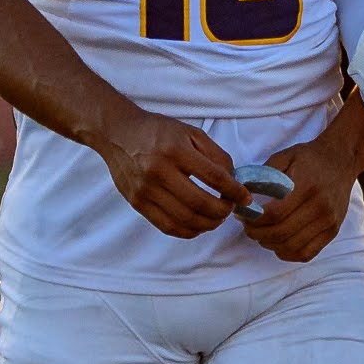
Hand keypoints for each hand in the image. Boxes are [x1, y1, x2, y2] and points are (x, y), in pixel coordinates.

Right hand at [94, 107, 242, 237]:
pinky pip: (167, 226)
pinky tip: (199, 225)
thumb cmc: (159, 132)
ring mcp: (145, 190)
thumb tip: (234, 181)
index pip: (214, 178)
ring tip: (217, 218)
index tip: (245, 197)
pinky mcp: (137, 203)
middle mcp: (158, 171)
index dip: (234, 191)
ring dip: (208, 224)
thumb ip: (216, 155)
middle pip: (200, 203)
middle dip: (222, 211)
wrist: (118, 133)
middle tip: (230, 208)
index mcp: (175, 150)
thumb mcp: (191, 133)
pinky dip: (188, 231)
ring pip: (185, 219)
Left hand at [240, 117, 363, 262]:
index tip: (242, 215)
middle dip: (257, 233)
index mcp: (307, 186)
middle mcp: (321, 207)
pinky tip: (278, 243)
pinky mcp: (332, 231)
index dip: (253, 219)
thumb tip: (241, 194)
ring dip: (270, 244)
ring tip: (261, 234)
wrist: (342, 160)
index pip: (275, 214)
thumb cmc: (309, 158)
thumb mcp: (284, 157)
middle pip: (281, 233)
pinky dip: (287, 253)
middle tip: (247, 226)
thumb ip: (263, 175)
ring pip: (291, 247)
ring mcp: (329, 222)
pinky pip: (306, 253)